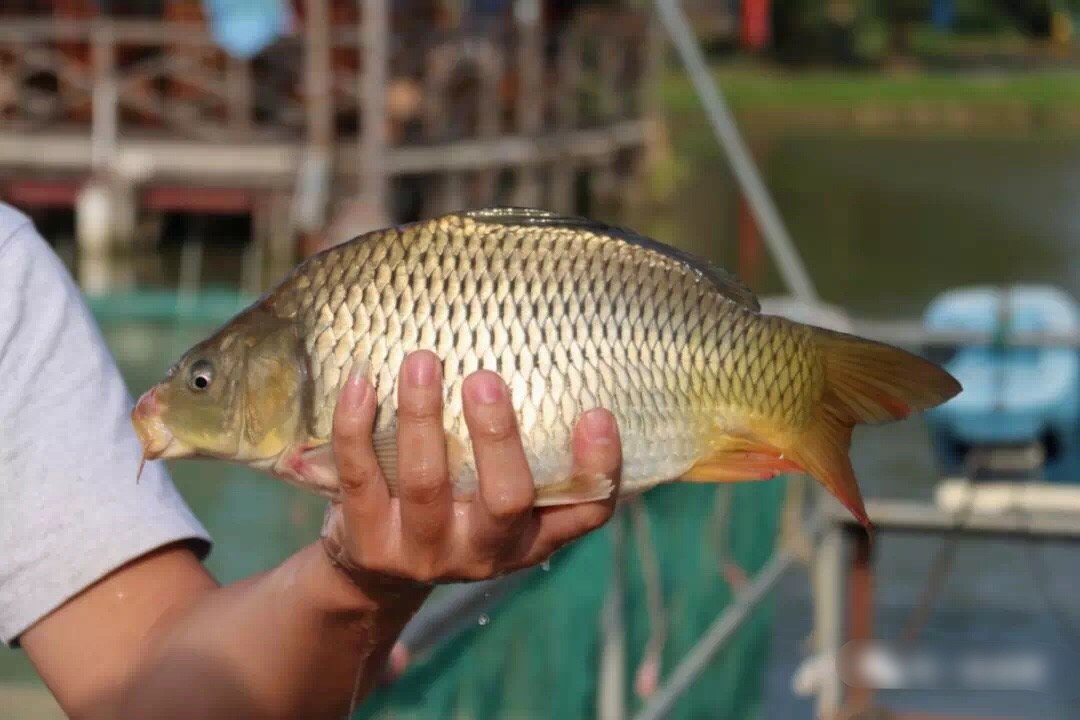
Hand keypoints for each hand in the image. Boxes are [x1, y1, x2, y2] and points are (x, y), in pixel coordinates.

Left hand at [320, 350, 621, 590]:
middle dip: (497, 436)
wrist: (376, 574)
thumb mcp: (497, 498)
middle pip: (506, 499)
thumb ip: (525, 452)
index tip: (597, 413)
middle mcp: (485, 551)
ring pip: (427, 482)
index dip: (599, 467)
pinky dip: (357, 427)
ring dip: (423, 415)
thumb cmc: (456, 509)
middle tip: (485, 378)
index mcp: (530, 536)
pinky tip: (362, 384)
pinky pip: (362, 477)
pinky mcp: (370, 543)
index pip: (585, 512)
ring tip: (422, 361)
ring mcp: (425, 551)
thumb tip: (542, 355)